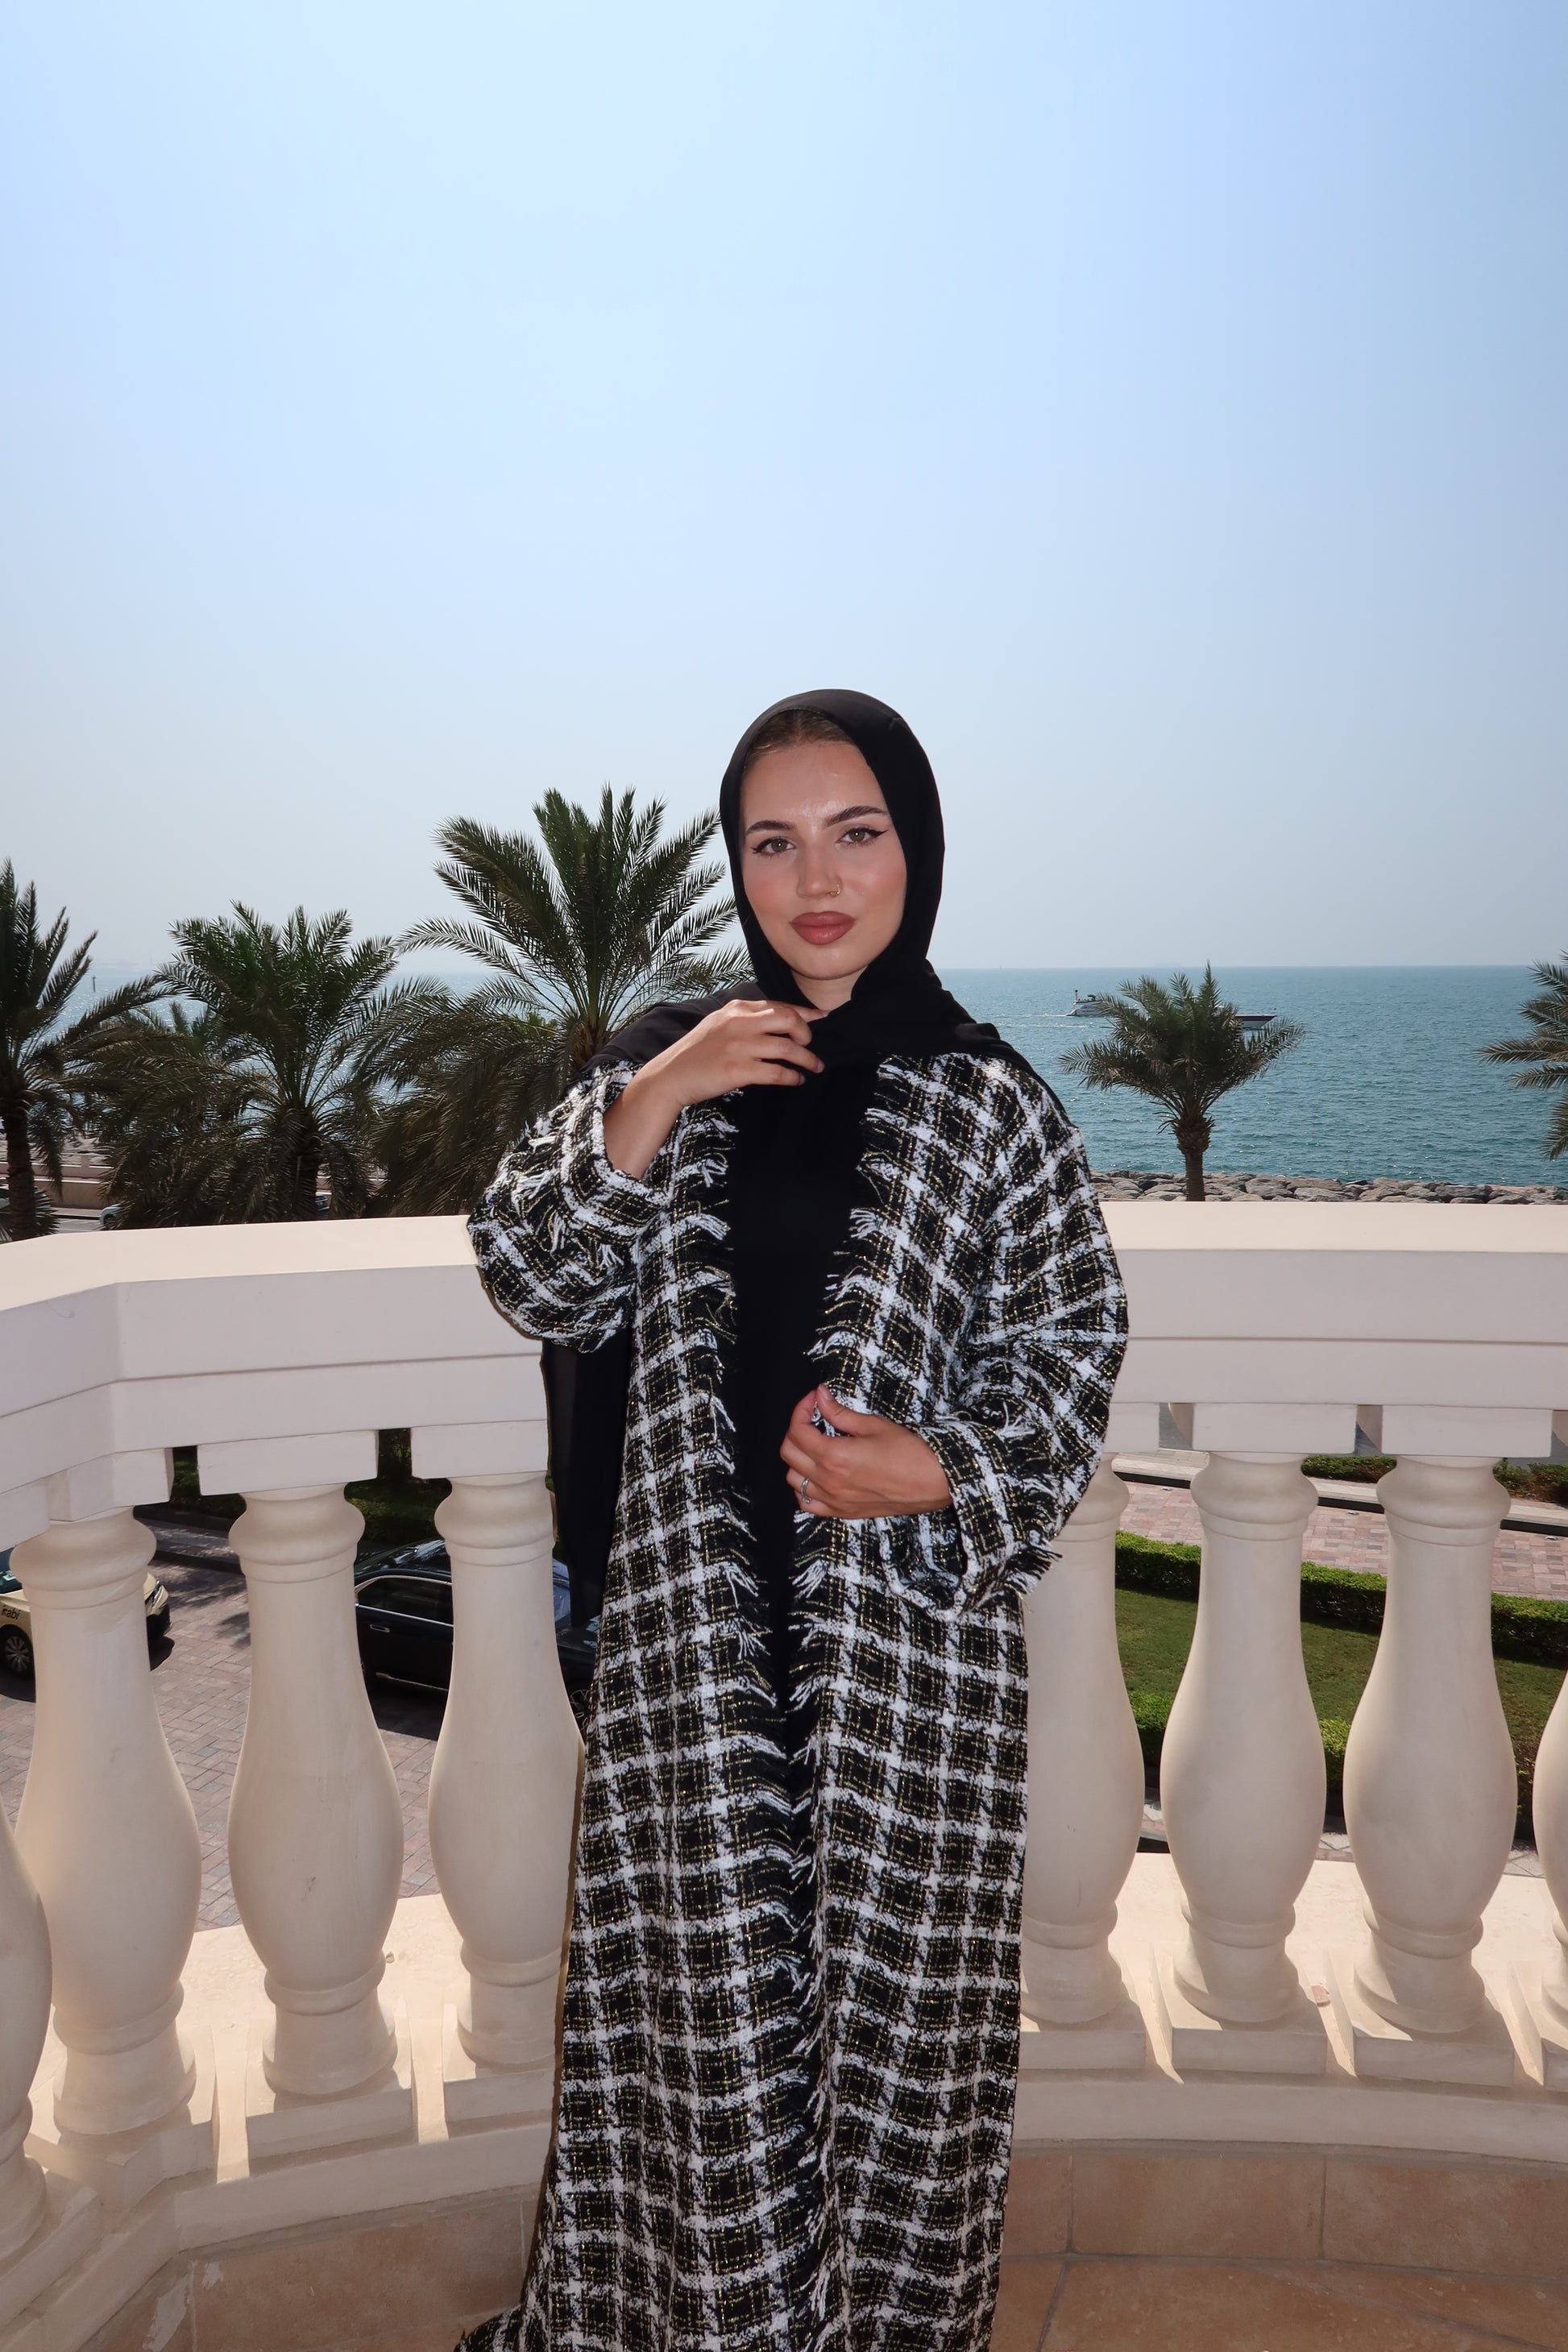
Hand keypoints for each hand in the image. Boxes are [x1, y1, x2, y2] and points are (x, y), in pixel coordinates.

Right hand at [604, 1000, 824, 1176]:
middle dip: (806, 1033)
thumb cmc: (696, 1053)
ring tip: (815, 1067)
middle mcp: (739, 1023)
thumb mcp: (717, 1025)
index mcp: (735, 1009)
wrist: (670, 1076)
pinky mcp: (739, 1070)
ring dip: (807, 1059)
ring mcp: (740, 1046)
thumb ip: (744, 1019)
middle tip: (810, 1046)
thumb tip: (779, 1020)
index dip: (805, 1012)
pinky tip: (797, 1080)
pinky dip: (793, 1076)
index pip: (778, 1005)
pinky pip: (777, 1072)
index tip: (821, 1017)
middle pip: (789, 1020)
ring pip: (788, 1048)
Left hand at [779, 1385, 953, 1520]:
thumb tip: (821, 1397)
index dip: (801, 1409)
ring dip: (797, 1458)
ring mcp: (834, 1499)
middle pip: (789, 1453)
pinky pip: (807, 1504)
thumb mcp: (874, 1425)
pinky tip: (816, 1475)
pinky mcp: (843, 1512)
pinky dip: (804, 1489)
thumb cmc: (910, 1452)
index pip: (798, 1430)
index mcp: (835, 1456)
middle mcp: (829, 1480)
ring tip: (814, 1446)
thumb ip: (841, 1413)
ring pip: (793, 1479)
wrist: (934, 1482)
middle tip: (812, 1419)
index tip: (813, 1400)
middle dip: (795, 1430)